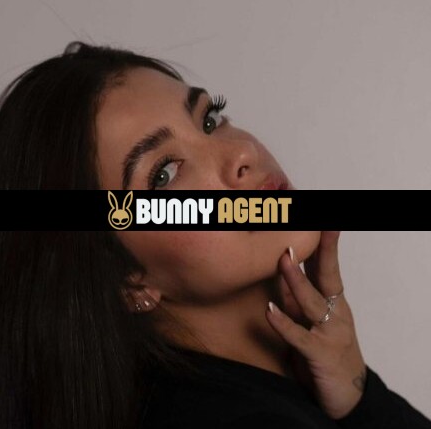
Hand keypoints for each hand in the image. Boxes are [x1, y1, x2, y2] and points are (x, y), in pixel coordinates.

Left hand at [266, 231, 366, 419]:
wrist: (348, 395)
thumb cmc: (325, 351)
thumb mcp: (309, 319)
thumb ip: (295, 297)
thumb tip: (280, 269)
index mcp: (333, 301)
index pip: (326, 266)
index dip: (323, 244)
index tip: (320, 222)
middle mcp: (335, 312)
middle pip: (328, 275)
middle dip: (321, 250)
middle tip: (313, 226)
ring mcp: (331, 332)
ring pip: (312, 301)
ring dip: (296, 279)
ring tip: (283, 258)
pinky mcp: (321, 354)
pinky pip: (299, 337)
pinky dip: (283, 324)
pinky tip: (269, 312)